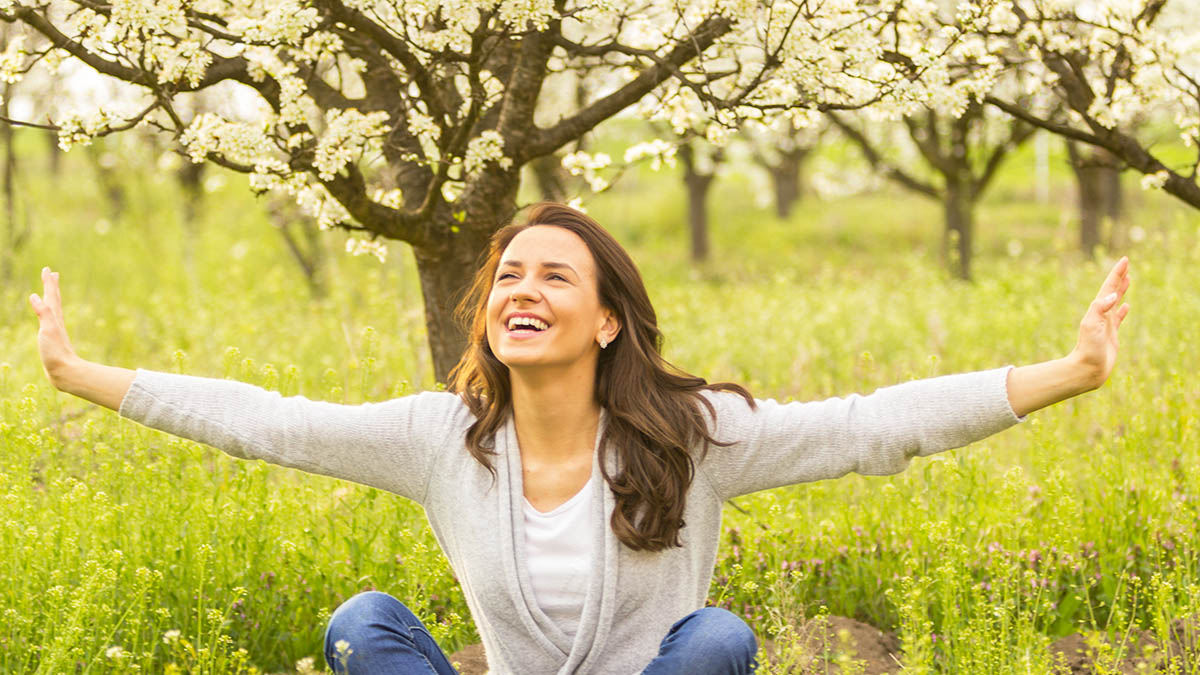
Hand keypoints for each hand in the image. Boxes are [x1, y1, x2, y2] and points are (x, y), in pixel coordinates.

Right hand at [29, 267, 80, 387]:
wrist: (65, 372)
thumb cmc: (56, 352)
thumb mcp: (47, 330)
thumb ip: (43, 313)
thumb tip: (35, 295)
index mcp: (55, 318)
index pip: (51, 296)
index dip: (49, 283)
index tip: (48, 270)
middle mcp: (56, 322)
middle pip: (54, 300)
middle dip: (52, 286)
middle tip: (52, 273)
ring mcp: (55, 330)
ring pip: (53, 310)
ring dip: (51, 298)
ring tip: (50, 291)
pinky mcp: (53, 340)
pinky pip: (50, 321)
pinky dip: (47, 314)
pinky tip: (47, 317)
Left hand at [1070, 256, 1130, 389]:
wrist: (1087, 369)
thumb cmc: (1088, 349)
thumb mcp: (1091, 326)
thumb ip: (1100, 309)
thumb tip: (1112, 295)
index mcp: (1097, 310)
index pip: (1109, 288)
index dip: (1117, 274)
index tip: (1124, 261)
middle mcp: (1101, 315)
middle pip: (1112, 291)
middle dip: (1119, 278)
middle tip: (1126, 264)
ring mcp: (1106, 324)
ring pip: (1115, 302)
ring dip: (1121, 290)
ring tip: (1127, 279)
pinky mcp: (1111, 335)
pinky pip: (1119, 318)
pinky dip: (1122, 310)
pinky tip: (1126, 306)